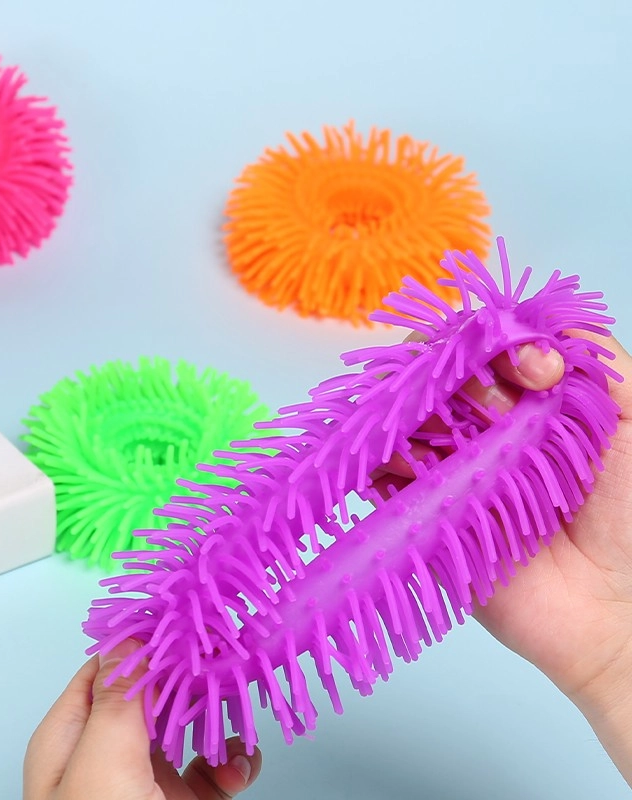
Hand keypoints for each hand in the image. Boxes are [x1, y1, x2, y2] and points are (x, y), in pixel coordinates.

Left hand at [24, 641, 261, 799]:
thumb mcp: (100, 769)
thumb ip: (116, 701)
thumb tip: (128, 634)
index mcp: (71, 737)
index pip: (107, 665)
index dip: (146, 639)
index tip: (189, 621)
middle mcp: (105, 754)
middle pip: (150, 690)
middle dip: (190, 673)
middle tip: (227, 654)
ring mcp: (144, 783)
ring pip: (185, 725)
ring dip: (216, 714)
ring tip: (240, 706)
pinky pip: (210, 769)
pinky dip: (230, 759)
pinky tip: (238, 762)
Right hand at [381, 333, 631, 783]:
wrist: (611, 606)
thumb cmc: (629, 517)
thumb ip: (597, 357)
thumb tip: (533, 329)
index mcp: (520, 398)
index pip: (478, 343)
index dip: (495, 341)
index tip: (538, 373)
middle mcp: (475, 425)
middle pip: (427, 371)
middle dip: (454, 378)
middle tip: (498, 413)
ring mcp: (444, 466)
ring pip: (398, 413)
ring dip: (418, 414)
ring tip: (457, 443)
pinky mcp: (420, 509)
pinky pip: (381, 473)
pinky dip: (388, 461)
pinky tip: (420, 468)